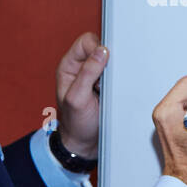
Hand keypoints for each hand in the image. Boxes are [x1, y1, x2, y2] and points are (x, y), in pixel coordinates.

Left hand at [55, 32, 107, 158]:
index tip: (104, 65)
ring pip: (111, 61)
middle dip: (107, 63)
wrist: (84, 144)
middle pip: (100, 48)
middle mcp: (81, 67)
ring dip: (112, 74)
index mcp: (69, 66)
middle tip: (103, 82)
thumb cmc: (76, 124)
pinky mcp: (106, 84)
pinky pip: (117, 73)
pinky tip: (112, 93)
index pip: (86, 42)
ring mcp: (94, 75)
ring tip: (106, 90)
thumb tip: (102, 52)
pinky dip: (118, 81)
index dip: (97, 49)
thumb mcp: (77, 99)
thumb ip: (87, 73)